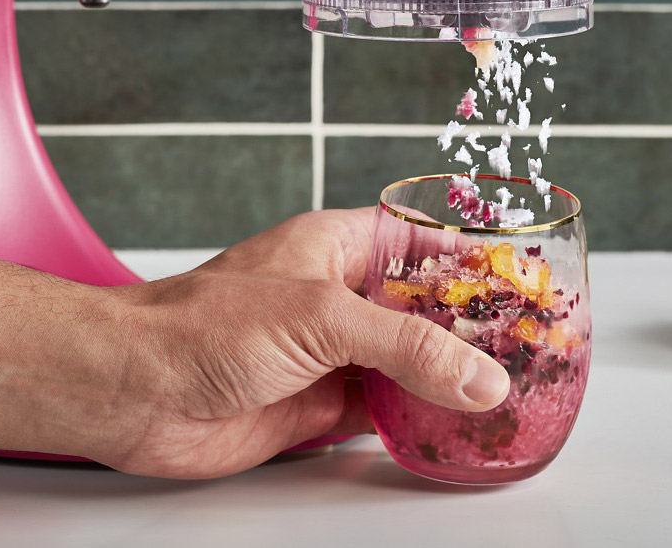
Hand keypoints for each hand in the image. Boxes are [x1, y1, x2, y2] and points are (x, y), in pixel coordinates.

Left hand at [0, 209, 509, 477]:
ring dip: (455, 377)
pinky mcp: (322, 403)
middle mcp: (341, 297)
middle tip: (534, 348)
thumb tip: (478, 373)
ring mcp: (333, 352)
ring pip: (413, 362)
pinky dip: (423, 419)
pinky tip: (456, 428)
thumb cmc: (199, 324)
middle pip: (427, 309)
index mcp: (339, 247)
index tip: (527, 282)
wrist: (137, 390)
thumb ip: (405, 347)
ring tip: (512, 392)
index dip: (477, 261)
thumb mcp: (319, 318)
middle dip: (478, 327)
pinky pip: (388, 409)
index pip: (426, 243)